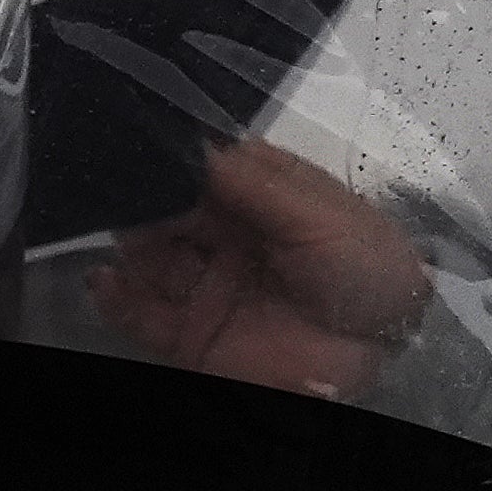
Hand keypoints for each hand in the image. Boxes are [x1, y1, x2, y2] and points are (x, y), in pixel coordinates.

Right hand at [88, 140, 432, 397]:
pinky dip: (115, 297)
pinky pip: (140, 314)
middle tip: (125, 187)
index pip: (208, 168)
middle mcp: (230, 236)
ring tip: (123, 230)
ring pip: (150, 255)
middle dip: (149, 197)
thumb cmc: (366, 267)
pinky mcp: (193, 334)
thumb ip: (255, 183)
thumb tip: (194, 143)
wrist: (387, 351)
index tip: (145, 138)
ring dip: (132, 240)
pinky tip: (104, 279)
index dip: (179, 156)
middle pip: (172, 209)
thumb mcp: (319, 215)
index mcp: (264, 198)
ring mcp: (209, 285)